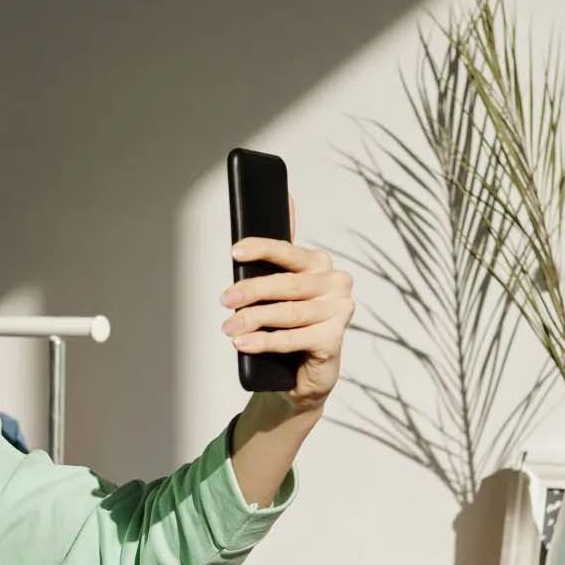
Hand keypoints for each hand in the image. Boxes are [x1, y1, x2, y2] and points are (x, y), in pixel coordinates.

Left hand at [218, 193, 352, 413]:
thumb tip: (285, 194)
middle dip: (251, 291)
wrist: (308, 370)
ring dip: (253, 320)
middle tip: (225, 300)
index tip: (235, 252)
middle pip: (287, 285)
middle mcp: (336, 283)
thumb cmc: (293, 321)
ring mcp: (339, 312)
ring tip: (228, 327)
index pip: (289, 251)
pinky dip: (264, 342)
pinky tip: (243, 344)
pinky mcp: (334, 339)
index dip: (261, 249)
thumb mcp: (284, 284)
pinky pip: (293, 338)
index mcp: (321, 264)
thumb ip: (282, 249)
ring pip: (287, 312)